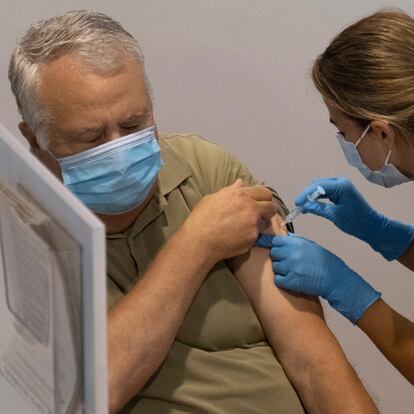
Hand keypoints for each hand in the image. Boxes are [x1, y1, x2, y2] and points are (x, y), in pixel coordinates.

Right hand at [183, 179, 276, 262]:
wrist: (199, 241)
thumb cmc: (201, 219)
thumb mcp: (212, 198)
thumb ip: (230, 190)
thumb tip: (240, 182)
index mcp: (240, 195)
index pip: (264, 192)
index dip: (263, 198)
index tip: (260, 203)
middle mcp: (250, 207)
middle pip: (271, 207)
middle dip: (267, 211)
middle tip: (258, 216)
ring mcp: (253, 223)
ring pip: (265, 223)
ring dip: (258, 225)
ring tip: (244, 228)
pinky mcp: (253, 237)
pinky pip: (257, 236)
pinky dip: (250, 236)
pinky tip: (238, 237)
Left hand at [267, 233, 380, 323]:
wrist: (337, 280)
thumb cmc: (326, 263)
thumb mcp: (313, 246)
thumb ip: (297, 241)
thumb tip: (284, 236)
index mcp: (299, 244)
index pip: (276, 240)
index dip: (276, 245)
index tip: (279, 249)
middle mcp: (293, 254)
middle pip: (273, 253)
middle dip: (279, 258)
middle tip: (288, 262)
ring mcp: (292, 268)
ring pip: (275, 267)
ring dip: (281, 270)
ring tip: (292, 272)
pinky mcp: (292, 282)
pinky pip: (278, 280)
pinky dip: (283, 281)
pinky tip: (291, 280)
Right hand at [296, 177, 413, 259]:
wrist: (371, 226)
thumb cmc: (355, 222)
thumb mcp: (334, 216)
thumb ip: (318, 209)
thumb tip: (304, 206)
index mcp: (341, 186)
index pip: (318, 186)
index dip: (305, 194)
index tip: (297, 203)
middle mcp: (340, 182)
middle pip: (317, 185)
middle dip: (307, 195)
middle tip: (299, 207)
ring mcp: (340, 186)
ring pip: (319, 188)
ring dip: (311, 197)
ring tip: (303, 208)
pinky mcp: (340, 191)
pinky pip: (324, 192)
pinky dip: (317, 198)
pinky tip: (311, 206)